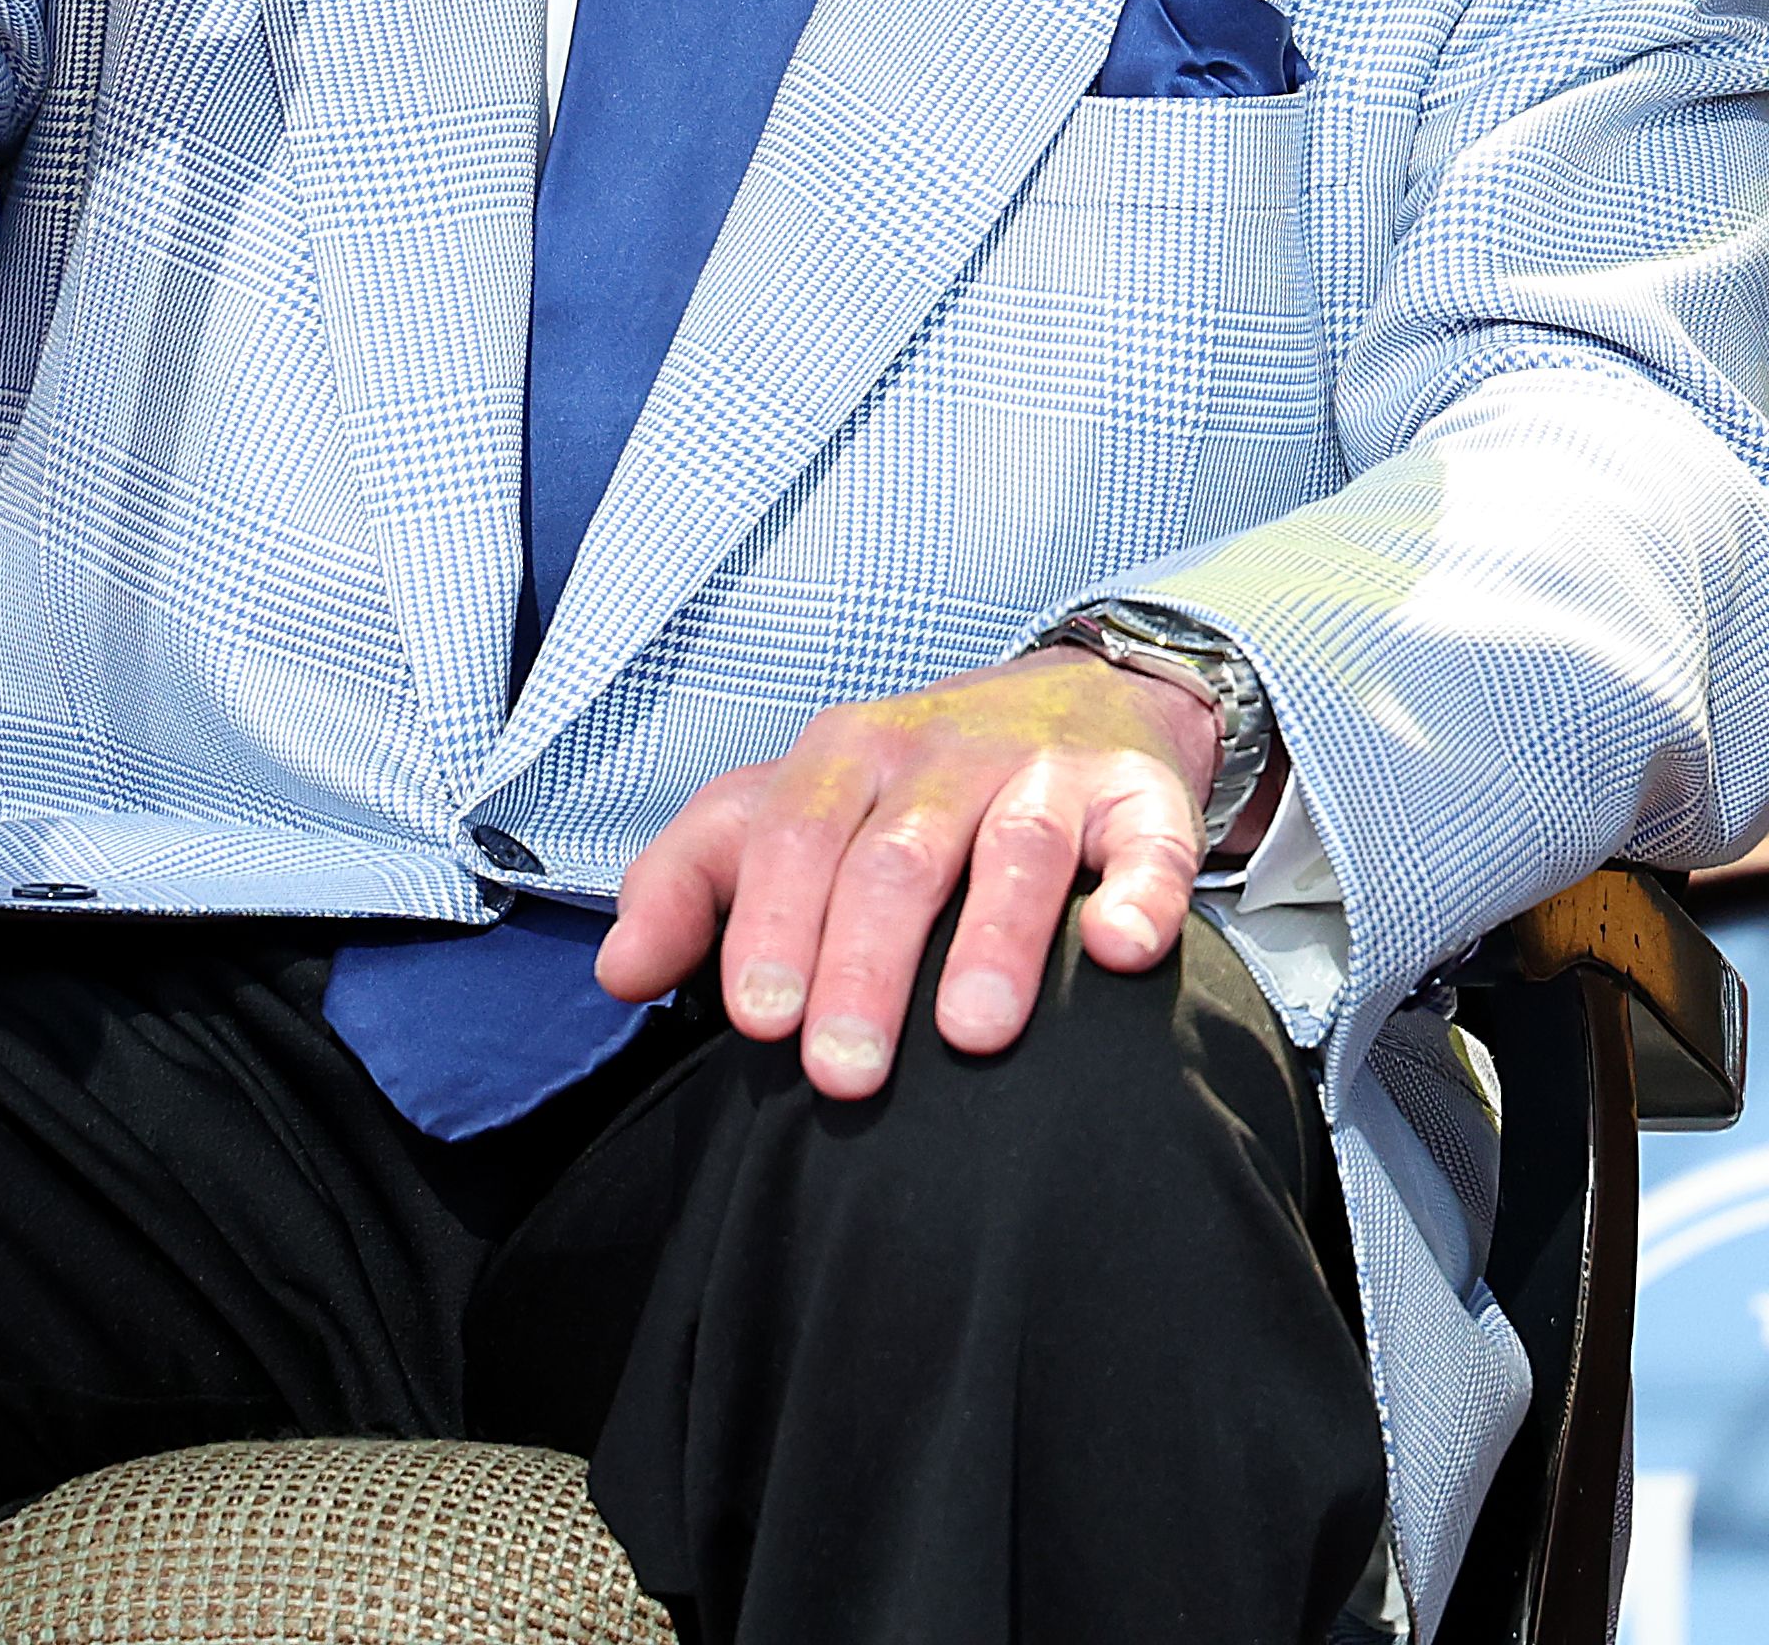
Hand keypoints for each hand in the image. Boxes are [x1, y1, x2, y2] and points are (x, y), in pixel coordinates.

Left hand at [595, 649, 1218, 1099]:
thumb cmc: (909, 785)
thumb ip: (694, 880)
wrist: (1083, 695)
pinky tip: (1120, 947)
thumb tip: (619, 975)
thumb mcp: (789, 807)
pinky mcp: (1143, 798)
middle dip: (865, 965)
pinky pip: (1149, 842)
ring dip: (996, 938)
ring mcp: (1046, 772)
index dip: (771, 925)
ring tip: (975, 1033)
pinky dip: (1140, 892)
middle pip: (893, 856)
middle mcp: (942, 755)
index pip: (790, 834)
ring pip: (1016, 846)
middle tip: (844, 1073)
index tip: (757, 1020)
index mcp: (843, 756)